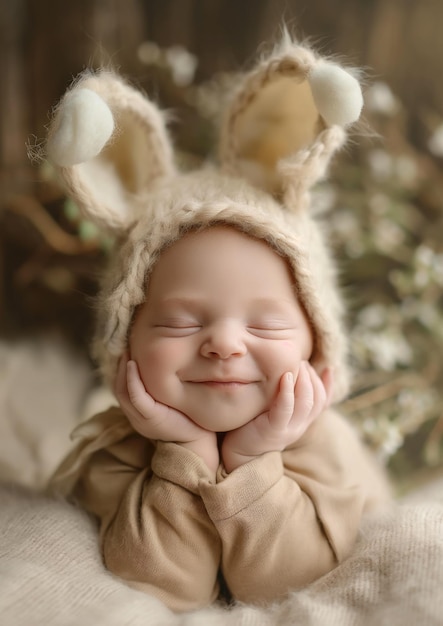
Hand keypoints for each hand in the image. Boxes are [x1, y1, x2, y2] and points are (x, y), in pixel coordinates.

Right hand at [114, 353, 218, 473]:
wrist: (200, 440)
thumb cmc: (190, 418)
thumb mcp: (172, 400)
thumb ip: (164, 387)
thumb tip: (167, 363)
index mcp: (139, 413)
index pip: (123, 389)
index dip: (122, 370)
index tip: (127, 351)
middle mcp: (136, 417)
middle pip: (118, 388)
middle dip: (119, 367)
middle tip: (124, 348)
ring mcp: (141, 419)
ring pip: (122, 391)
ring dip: (123, 370)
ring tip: (127, 352)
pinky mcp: (150, 418)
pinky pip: (135, 396)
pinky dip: (132, 380)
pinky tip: (133, 364)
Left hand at [222, 362, 331, 472]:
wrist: (239, 455)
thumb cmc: (253, 426)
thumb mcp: (273, 409)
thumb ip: (283, 395)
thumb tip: (287, 372)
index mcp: (301, 421)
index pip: (323, 402)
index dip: (327, 384)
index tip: (326, 367)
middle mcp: (299, 426)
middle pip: (317, 399)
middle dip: (312, 376)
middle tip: (301, 361)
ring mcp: (289, 429)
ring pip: (306, 402)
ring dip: (303, 380)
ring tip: (296, 364)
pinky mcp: (274, 430)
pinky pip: (286, 409)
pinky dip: (288, 391)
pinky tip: (285, 376)